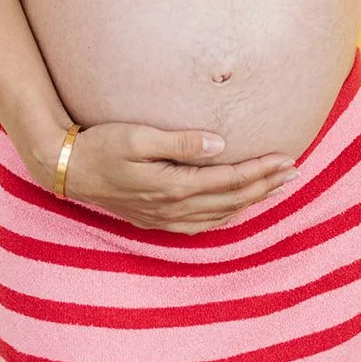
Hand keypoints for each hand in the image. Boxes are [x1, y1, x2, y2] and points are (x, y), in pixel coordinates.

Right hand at [60, 121, 298, 231]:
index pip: (230, 180)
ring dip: (251, 200)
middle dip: (265, 185)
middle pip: (232, 200)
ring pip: (221, 214)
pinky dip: (226, 215)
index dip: (261, 171)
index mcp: (174, 187)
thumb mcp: (138, 136)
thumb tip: (220, 144)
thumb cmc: (101, 145)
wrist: (66, 170)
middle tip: (294, 171)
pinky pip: (202, 224)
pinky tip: (234, 207)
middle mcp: (174, 209)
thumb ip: (180, 142)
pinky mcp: (155, 220)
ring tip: (275, 187)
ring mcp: (165, 219)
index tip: (286, 159)